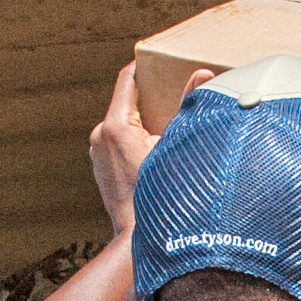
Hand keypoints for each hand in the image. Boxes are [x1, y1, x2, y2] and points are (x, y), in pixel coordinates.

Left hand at [91, 62, 202, 232]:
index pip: (129, 79)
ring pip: (122, 122)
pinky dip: (134, 138)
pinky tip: (156, 148)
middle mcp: (101, 135)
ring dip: (143, 119)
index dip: (147, 66)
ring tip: (168, 122)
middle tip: (174, 92)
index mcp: (117, 125)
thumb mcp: (178, 144)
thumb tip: (203, 75)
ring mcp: (97, 152)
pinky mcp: (99, 166)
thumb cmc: (162, 194)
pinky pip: (117, 141)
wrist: (139, 238)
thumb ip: (189, 106)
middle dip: (150, 95)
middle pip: (126, 100)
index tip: (163, 62)